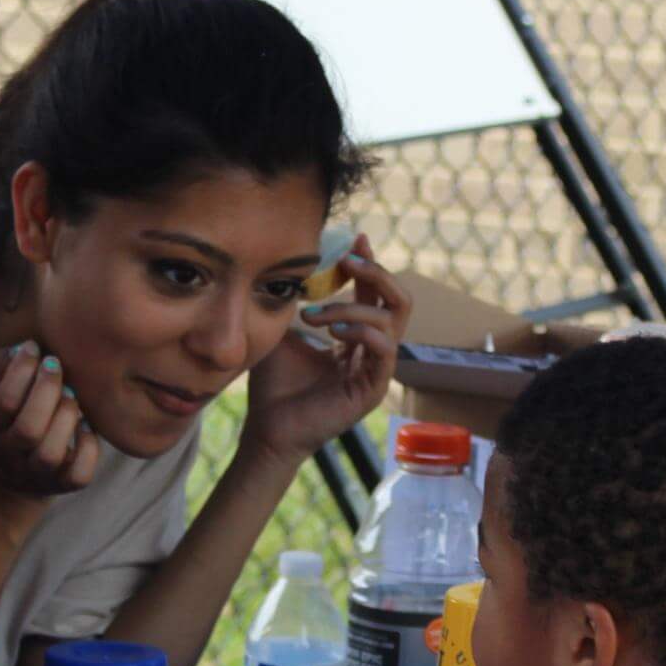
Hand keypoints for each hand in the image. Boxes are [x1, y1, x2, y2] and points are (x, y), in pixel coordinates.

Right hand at [0, 343, 99, 506]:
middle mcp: (5, 453)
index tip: (34, 348)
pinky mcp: (62, 485)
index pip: (3, 401)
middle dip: (47, 391)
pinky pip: (78, 475)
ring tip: (71, 395)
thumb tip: (24, 349)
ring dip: (67, 417)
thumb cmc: (0, 417)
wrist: (6, 476)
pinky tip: (86, 426)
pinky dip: (88, 448)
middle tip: (56, 366)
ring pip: (50, 453)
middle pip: (28, 429)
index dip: (22, 370)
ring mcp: (34, 473)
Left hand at [241, 236, 410, 462]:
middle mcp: (372, 353)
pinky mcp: (373, 390)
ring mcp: (376, 372)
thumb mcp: (283, 330)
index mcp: (356, 339)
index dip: (369, 265)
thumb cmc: (273, 384)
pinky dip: (361, 330)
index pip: (375, 294)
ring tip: (314, 315)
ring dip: (352, 307)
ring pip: (390, 320)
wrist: (267, 427)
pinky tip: (332, 332)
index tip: (354, 239)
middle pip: (398, 301)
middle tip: (348, 261)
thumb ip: (298, 301)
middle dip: (376, 273)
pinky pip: (385, 349)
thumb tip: (298, 263)